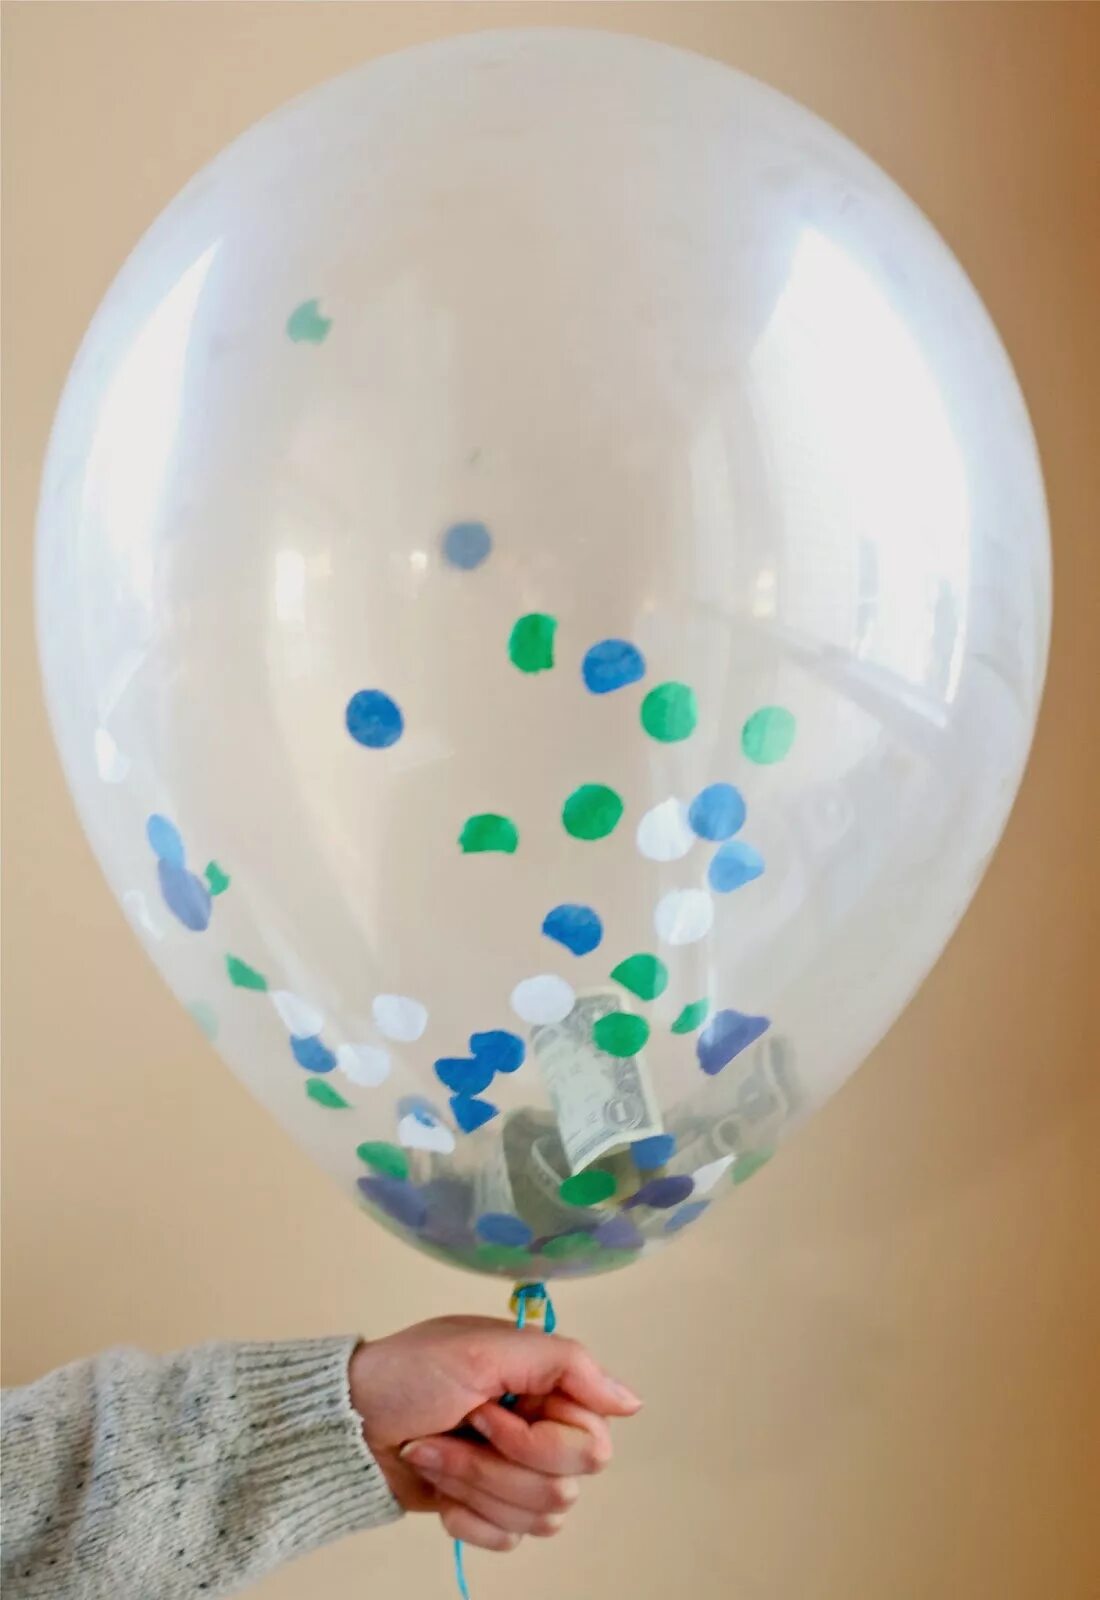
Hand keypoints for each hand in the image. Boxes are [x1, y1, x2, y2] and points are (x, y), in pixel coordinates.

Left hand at [348, 1315, 640, 1551]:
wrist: (349, 1423)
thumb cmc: (410, 1372)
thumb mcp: (485, 1347)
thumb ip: (566, 1364)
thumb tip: (633, 1402)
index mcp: (548, 1389)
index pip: (592, 1444)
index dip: (537, 1439)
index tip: (487, 1408)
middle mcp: (542, 1432)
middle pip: (566, 1488)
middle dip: (498, 1466)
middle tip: (460, 1428)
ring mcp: (517, 1476)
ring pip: (540, 1518)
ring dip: (473, 1486)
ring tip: (434, 1452)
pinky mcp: (490, 1512)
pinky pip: (509, 1540)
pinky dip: (467, 1517)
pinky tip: (439, 1489)